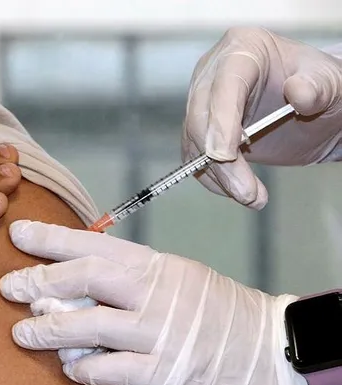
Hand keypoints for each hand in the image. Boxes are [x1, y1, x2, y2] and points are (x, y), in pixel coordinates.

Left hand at [0, 220, 315, 384]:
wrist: (266, 352)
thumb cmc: (216, 312)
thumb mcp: (176, 278)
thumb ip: (129, 276)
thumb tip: (72, 276)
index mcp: (156, 265)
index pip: (95, 244)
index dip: (53, 238)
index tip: (19, 232)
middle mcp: (156, 294)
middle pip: (87, 278)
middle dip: (41, 280)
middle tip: (9, 285)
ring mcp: (160, 334)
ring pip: (91, 325)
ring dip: (50, 329)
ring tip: (22, 332)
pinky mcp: (165, 374)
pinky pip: (112, 369)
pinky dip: (84, 368)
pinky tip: (69, 367)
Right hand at [183, 27, 341, 209]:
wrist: (316, 106)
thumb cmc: (320, 85)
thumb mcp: (330, 82)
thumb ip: (317, 86)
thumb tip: (298, 93)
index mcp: (242, 49)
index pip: (224, 84)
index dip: (221, 120)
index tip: (224, 154)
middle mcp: (214, 74)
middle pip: (200, 119)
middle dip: (219, 160)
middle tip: (244, 191)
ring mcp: (204, 103)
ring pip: (195, 144)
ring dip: (218, 176)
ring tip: (252, 196)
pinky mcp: (202, 130)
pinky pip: (196, 158)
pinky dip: (214, 179)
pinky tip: (240, 190)